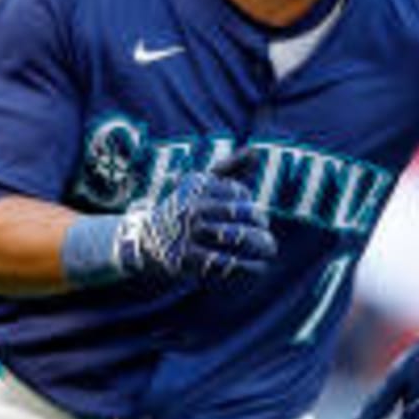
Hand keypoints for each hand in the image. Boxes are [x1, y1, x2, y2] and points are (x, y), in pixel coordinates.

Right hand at [116, 146, 276, 279]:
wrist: (149, 240)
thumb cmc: (185, 208)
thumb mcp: (202, 184)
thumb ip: (229, 168)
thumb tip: (254, 151)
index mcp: (198, 186)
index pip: (239, 193)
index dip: (251, 204)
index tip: (253, 215)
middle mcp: (193, 207)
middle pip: (242, 214)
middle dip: (261, 225)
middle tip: (268, 233)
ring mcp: (190, 233)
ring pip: (238, 237)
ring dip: (261, 245)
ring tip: (270, 250)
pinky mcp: (190, 259)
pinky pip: (227, 263)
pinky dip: (248, 267)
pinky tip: (259, 268)